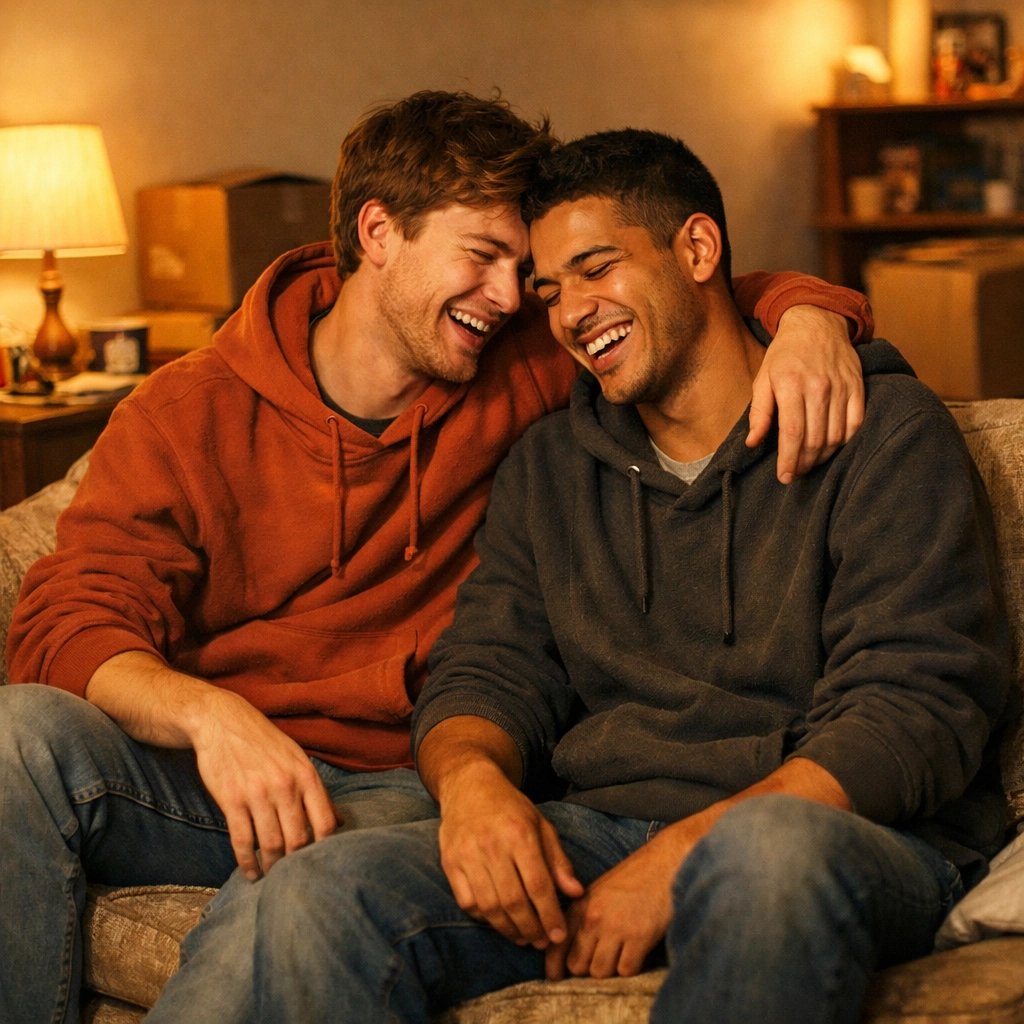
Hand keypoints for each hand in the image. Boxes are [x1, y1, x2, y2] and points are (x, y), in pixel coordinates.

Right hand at [189, 687, 340, 879]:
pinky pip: (242, 840)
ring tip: (273, 878)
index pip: (325, 822)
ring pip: (270, 844)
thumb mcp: (297, 759)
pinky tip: (251, 873)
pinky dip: (246, 862)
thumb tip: (340, 822)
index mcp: (306, 775)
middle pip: (298, 839)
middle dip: (298, 864)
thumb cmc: (265, 743)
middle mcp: (285, 785)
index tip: (322, 862)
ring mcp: (257, 793)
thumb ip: (317, 792)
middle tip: (296, 877)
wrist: (222, 722)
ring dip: (273, 867)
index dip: (326, 849)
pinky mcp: (231, 800)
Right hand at [438, 759, 582, 947]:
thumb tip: (575, 893)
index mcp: (519, 834)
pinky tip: (498, 920)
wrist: (469, 786)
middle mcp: (492, 845)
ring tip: (523, 937)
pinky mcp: (449, 862)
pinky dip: (484, 917)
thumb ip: (558, 860)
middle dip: (531, 928)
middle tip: (542, 942)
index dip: (550, 915)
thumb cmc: (510, 807)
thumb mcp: (541, 825)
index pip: (538, 885)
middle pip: (513, 901)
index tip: (559, 935)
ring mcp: (467, 855)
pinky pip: (467, 902)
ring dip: (509, 929)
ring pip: (489, 907)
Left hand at [544, 827, 686, 980]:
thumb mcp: (599, 894)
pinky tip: (637, 953)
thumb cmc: (633, 880)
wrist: (665, 865)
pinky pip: (626, 971)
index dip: (554, 967)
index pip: (556, 946)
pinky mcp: (639, 937)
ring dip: (610, 970)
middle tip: (600, 961)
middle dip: (587, 969)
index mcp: (580, 906)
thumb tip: (569, 954)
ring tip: (620, 954)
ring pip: (600, 972)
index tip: (556, 978)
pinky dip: (631, 968)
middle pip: (577, 966)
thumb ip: (582, 919)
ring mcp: (615, 928)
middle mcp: (592, 918)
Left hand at [747, 305, 864, 483]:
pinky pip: (856, 423)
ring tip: (811, 462)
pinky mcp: (857, 386)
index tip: (785, 477)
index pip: (792, 434)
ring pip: (836, 436)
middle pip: (815, 439)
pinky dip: (845, 441)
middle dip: (805, 463)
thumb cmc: (785, 353)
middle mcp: (818, 387)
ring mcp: (841, 387)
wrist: (816, 322)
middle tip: (796, 473)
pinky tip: (832, 446)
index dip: (789, 460)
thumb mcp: (763, 378)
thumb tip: (753, 443)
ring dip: (823, 456)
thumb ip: (759, 412)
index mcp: (791, 385)